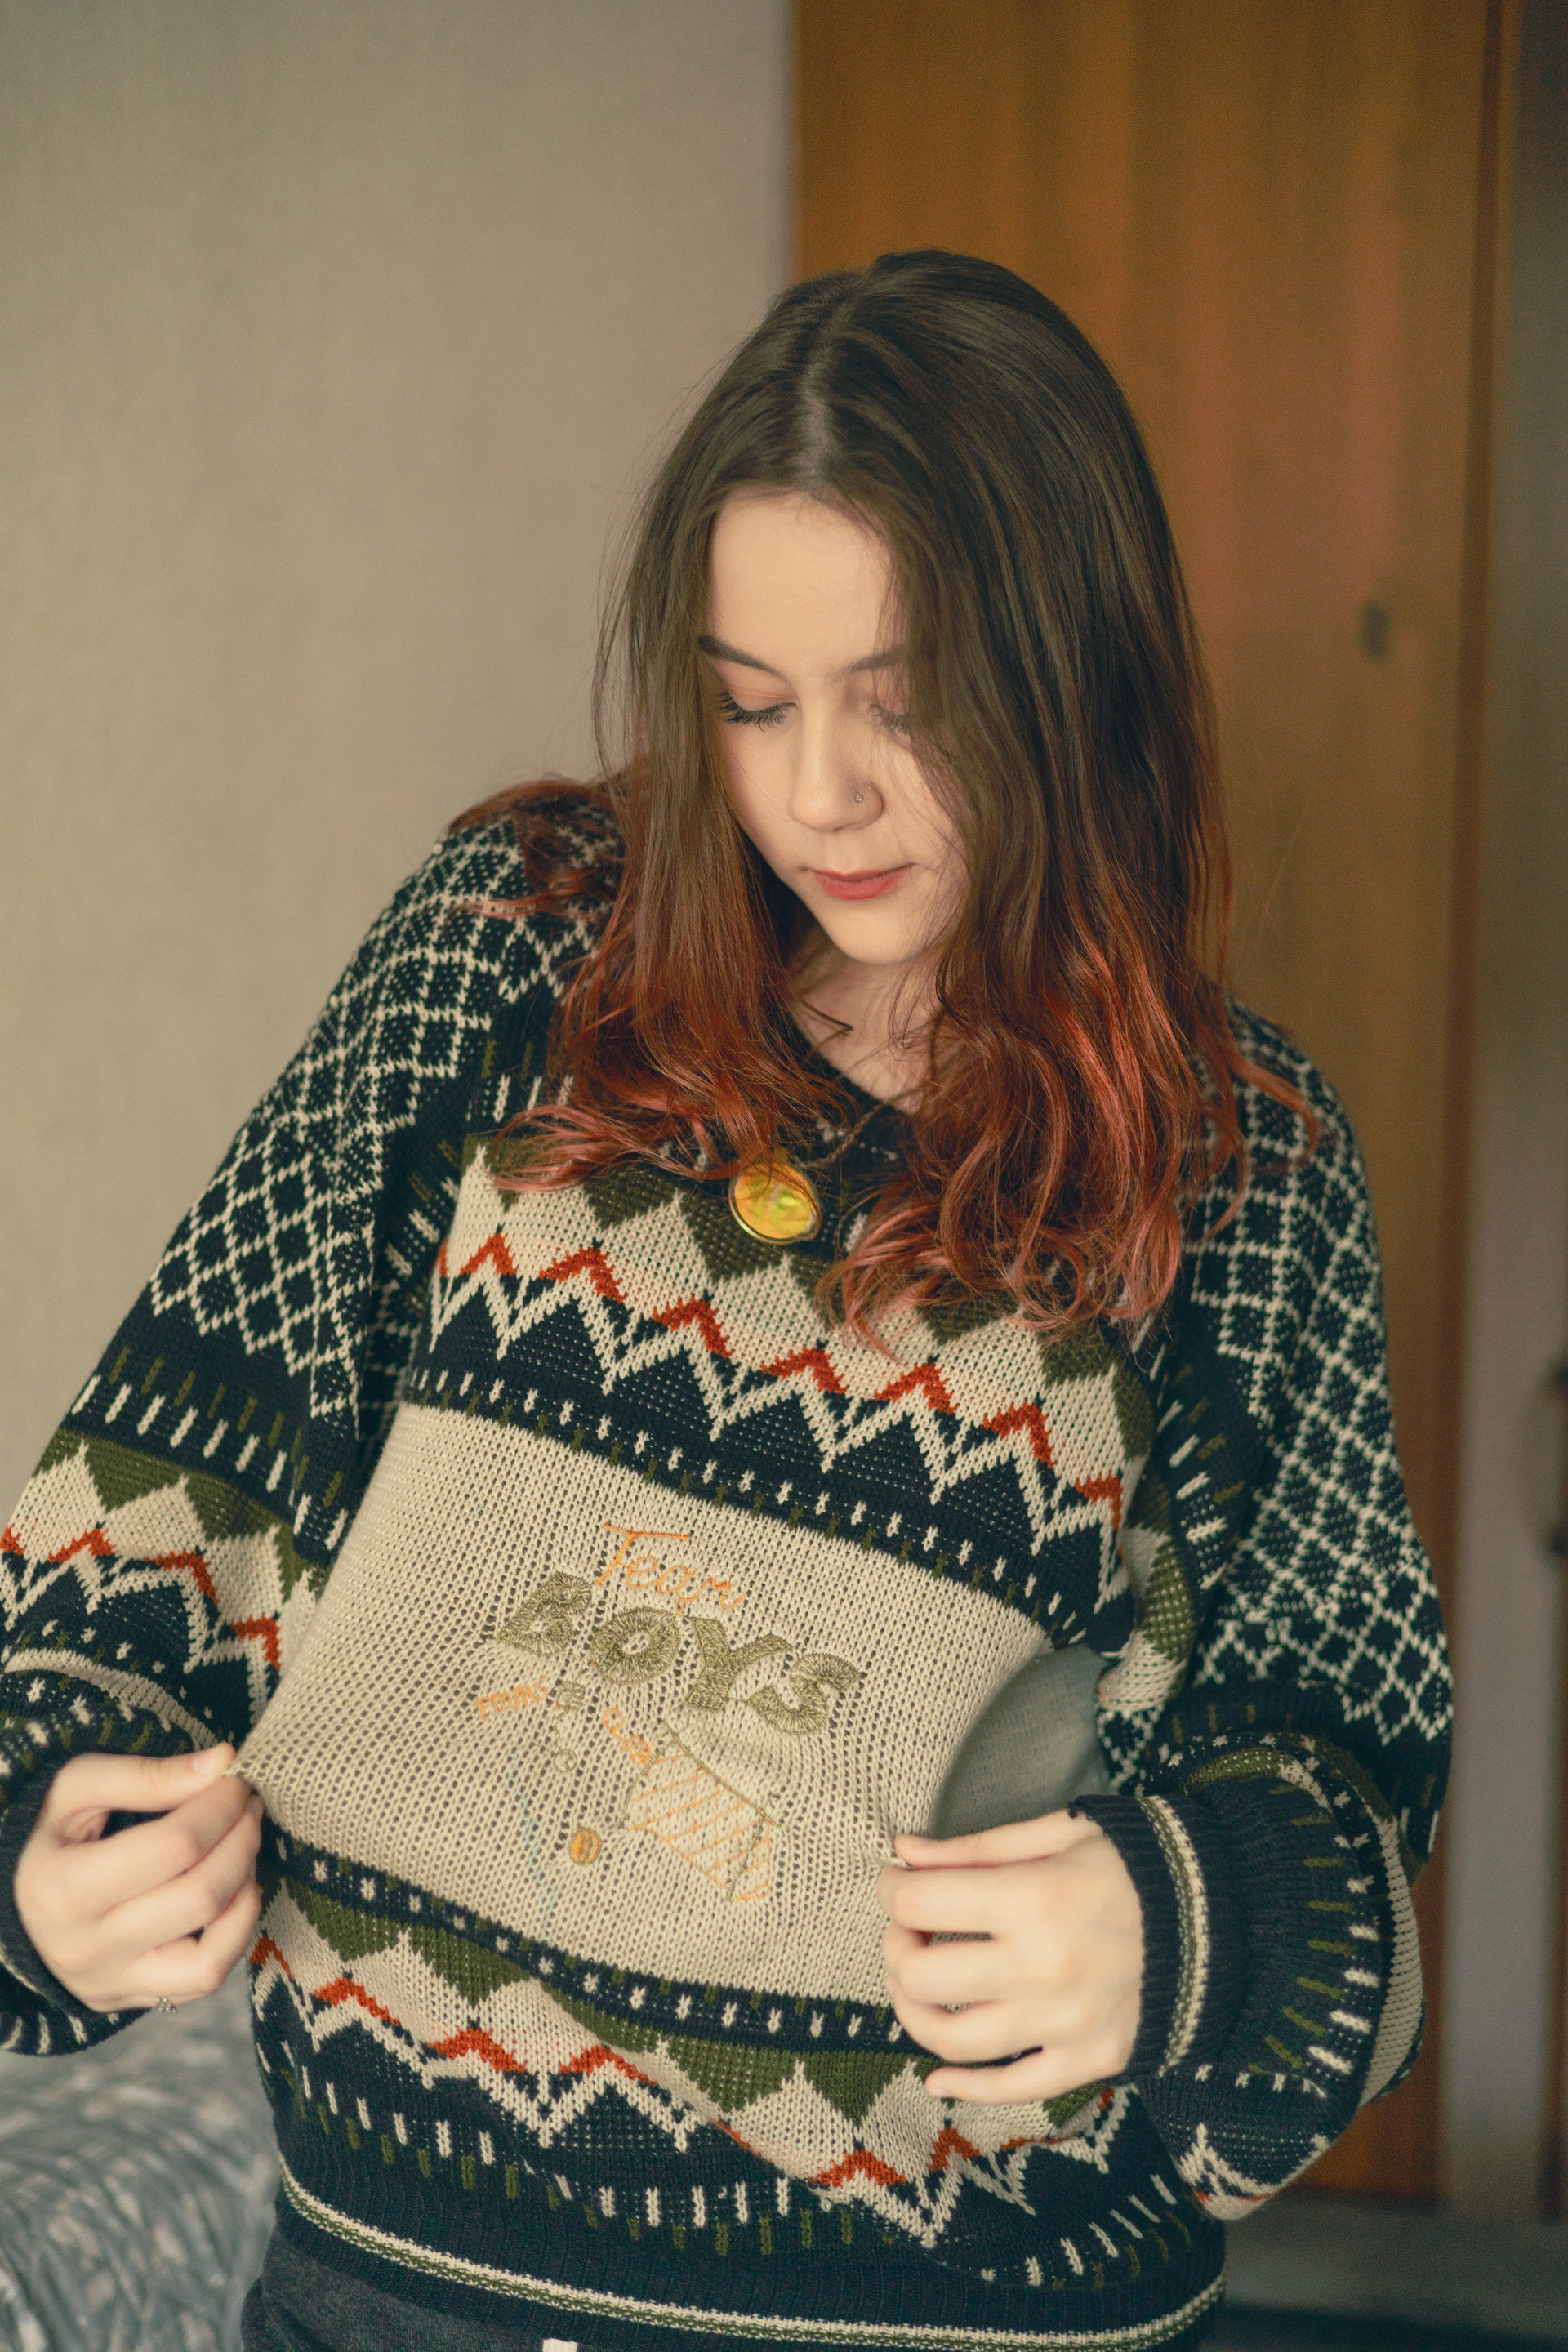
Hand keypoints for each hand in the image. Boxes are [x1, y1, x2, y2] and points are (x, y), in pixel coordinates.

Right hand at [13, 1744, 263, 2013]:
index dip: (218, 1808)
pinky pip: (206, 1978)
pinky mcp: (136, 1998)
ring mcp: (113, 1982)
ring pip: (210, 1951)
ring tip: (243, 1846)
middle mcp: (86, 1948)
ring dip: (245, 1886)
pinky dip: (237, 1932)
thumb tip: (223, 1761)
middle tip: (248, 1807)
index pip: (173, 1846)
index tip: (234, 1781)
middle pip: (199, 1895)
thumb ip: (147, 1774)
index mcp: (63, 1887)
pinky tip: (236, 1891)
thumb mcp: (77, 1789)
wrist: (26, 1906)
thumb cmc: (57, 1838)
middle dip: (241, 1840)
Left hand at [877, 1809, 1141, 2104]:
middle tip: (908, 1930)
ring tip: (917, 1983)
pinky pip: (1011, 2090)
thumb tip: (904, 1850)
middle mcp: (1042, 1969)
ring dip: (914, 2012)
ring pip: (951, 2042)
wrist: (1221, 1918)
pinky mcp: (1088, 2062)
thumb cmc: (1133, 1864)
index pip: (920, 1904)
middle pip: (922, 1977)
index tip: (899, 1883)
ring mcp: (1064, 2025)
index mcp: (1034, 1900)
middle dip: (896, 1948)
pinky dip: (964, 2089)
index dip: (892, 1889)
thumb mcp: (1058, 1833)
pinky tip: (939, 2076)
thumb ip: (976, 1847)